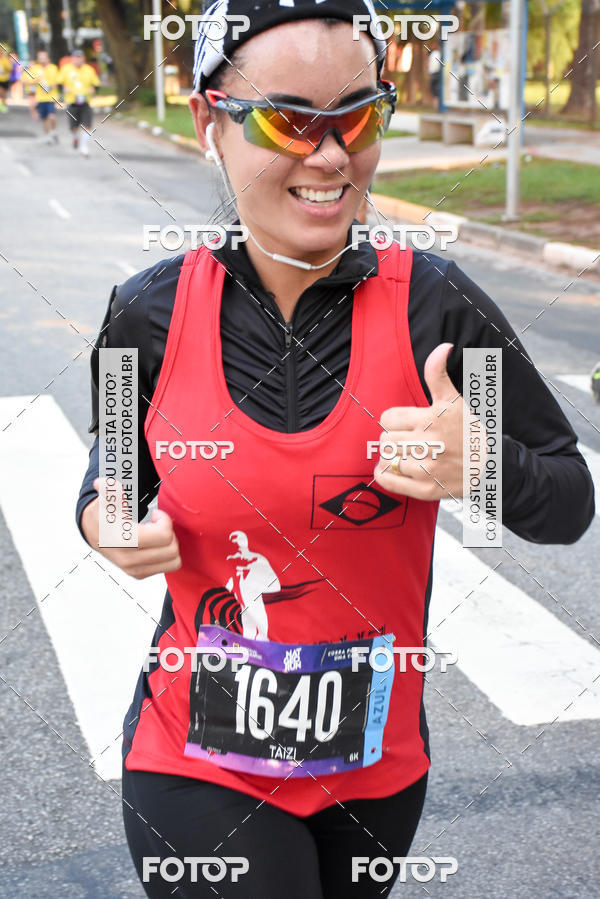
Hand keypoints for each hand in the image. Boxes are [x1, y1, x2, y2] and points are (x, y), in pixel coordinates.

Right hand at [81, 477, 181, 578]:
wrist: (94, 533)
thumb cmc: (104, 516)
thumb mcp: (105, 501)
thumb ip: (108, 491)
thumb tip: (105, 484)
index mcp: (123, 541)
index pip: (163, 535)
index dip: (164, 520)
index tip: (155, 514)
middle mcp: (129, 560)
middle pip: (171, 548)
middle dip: (169, 532)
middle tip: (156, 524)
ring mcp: (134, 570)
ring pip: (174, 560)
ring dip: (170, 544)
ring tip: (156, 535)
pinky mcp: (139, 574)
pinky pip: (168, 567)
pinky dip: (167, 554)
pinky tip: (154, 544)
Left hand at [374, 343, 469, 500]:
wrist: (490, 465)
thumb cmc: (467, 429)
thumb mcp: (454, 399)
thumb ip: (438, 373)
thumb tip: (443, 346)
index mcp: (431, 419)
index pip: (388, 419)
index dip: (395, 421)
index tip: (408, 424)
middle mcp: (429, 445)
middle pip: (385, 440)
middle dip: (394, 439)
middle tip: (409, 440)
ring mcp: (427, 469)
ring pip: (387, 460)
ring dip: (392, 457)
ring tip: (407, 455)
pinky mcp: (426, 490)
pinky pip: (390, 482)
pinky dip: (387, 476)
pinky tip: (397, 470)